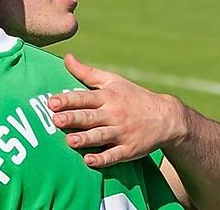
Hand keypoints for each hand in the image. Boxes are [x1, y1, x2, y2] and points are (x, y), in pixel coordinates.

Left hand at [48, 54, 187, 167]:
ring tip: (70, 141)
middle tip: (56, 120)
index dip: (68, 100)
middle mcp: (114, 114)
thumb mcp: (113, 81)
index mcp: (108, 97)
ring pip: (101, 136)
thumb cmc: (133, 97)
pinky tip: (89, 161)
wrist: (167, 118)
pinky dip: (103, 159)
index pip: (85, 98)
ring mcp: (122, 133)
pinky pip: (115, 155)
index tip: (52, 102)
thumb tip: (66, 58)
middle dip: (73, 119)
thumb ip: (87, 72)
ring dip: (86, 139)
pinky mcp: (130, 149)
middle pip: (90, 117)